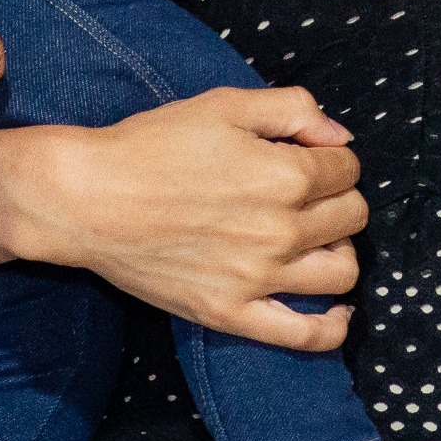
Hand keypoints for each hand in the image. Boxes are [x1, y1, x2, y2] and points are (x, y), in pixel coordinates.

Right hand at [19, 85, 366, 350]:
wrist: (88, 199)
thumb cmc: (152, 145)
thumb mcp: (225, 104)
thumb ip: (294, 109)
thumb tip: (341, 138)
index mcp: (285, 175)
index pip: (347, 169)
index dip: (333, 159)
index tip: (309, 158)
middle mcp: (281, 230)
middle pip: (352, 218)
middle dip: (340, 199)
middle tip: (309, 194)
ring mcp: (258, 279)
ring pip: (342, 272)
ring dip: (340, 250)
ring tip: (315, 240)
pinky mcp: (231, 314)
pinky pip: (306, 336)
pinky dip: (333, 327)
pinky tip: (334, 310)